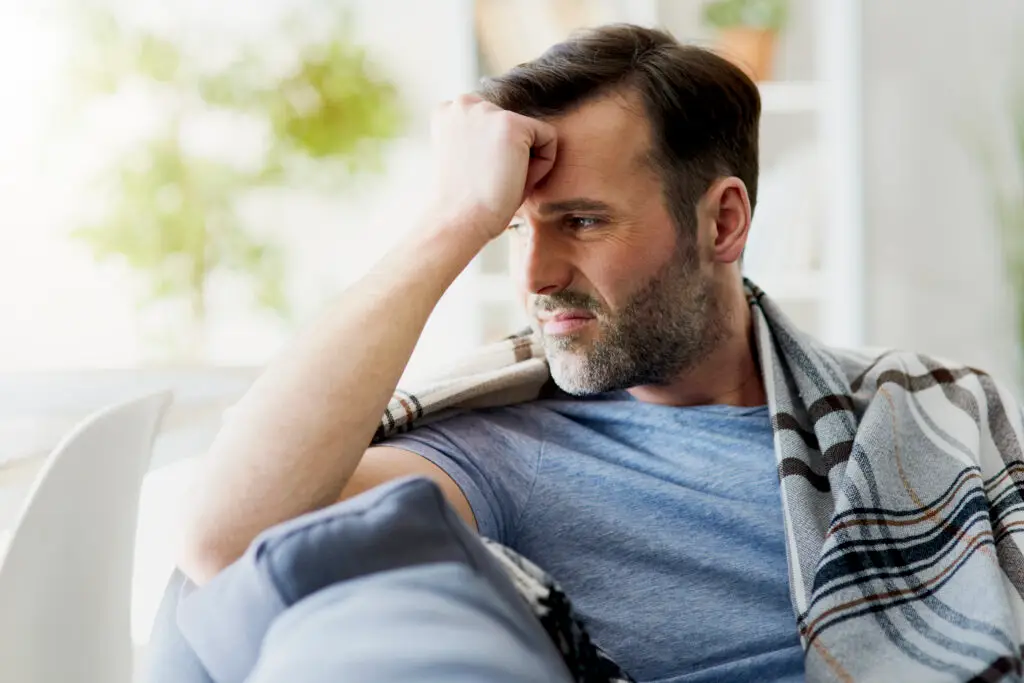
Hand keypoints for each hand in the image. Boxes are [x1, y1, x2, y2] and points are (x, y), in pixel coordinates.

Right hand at [426, 94, 556, 242]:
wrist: (460, 220)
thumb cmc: (465, 202)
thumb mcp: (467, 158)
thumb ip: (483, 137)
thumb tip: (515, 132)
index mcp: (447, 112)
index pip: (493, 123)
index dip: (494, 154)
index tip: (480, 176)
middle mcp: (464, 104)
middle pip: (513, 126)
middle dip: (512, 155)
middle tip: (493, 182)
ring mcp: (488, 111)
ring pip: (531, 132)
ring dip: (527, 160)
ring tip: (505, 182)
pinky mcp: (512, 123)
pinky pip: (548, 138)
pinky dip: (543, 165)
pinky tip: (519, 181)